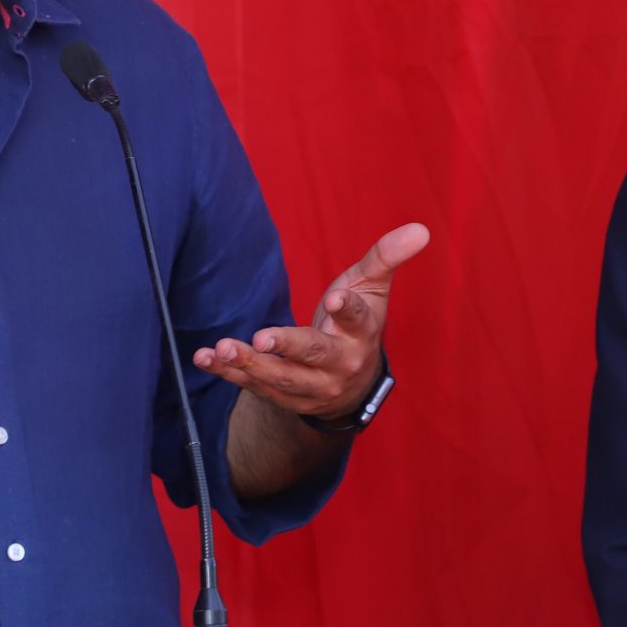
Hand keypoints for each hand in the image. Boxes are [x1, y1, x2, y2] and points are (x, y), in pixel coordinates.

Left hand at [194, 222, 428, 418]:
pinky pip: (256, 387)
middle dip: (287, 347)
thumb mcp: (373, 288)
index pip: (358, 321)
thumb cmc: (357, 322)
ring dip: (249, 364)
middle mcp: (340, 364)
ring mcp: (312, 386)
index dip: (348, 311)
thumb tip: (421, 229)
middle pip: (314, 355)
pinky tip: (205, 357)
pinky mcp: (286, 398)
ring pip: (280, 378)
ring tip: (222, 347)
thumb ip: (388, 257)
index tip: (336, 300)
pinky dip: (229, 374)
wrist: (351, 383)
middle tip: (262, 338)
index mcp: (363, 334)